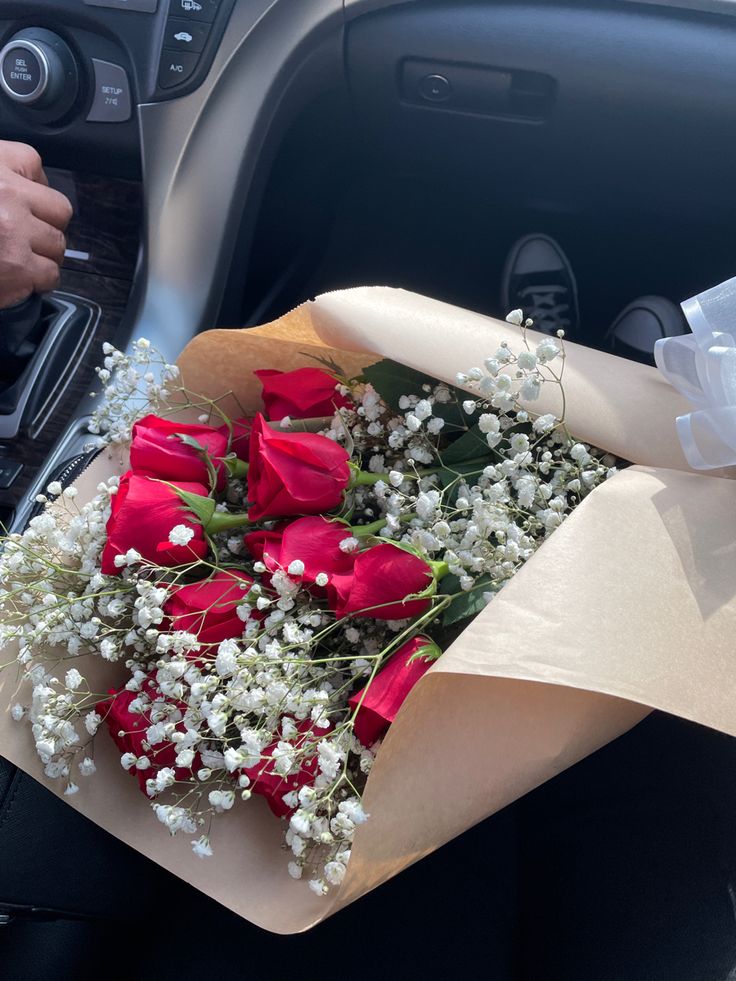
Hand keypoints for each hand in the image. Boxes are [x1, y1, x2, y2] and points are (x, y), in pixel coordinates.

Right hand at [0, 141, 72, 308]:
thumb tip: (24, 183)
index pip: (32, 163)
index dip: (30, 186)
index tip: (24, 201)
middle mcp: (7, 196)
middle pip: (58, 209)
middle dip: (44, 224)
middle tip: (26, 236)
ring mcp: (15, 233)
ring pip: (57, 244)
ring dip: (43, 253)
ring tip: (19, 258)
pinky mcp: (18, 268)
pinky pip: (50, 274)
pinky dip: (38, 280)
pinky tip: (18, 278)